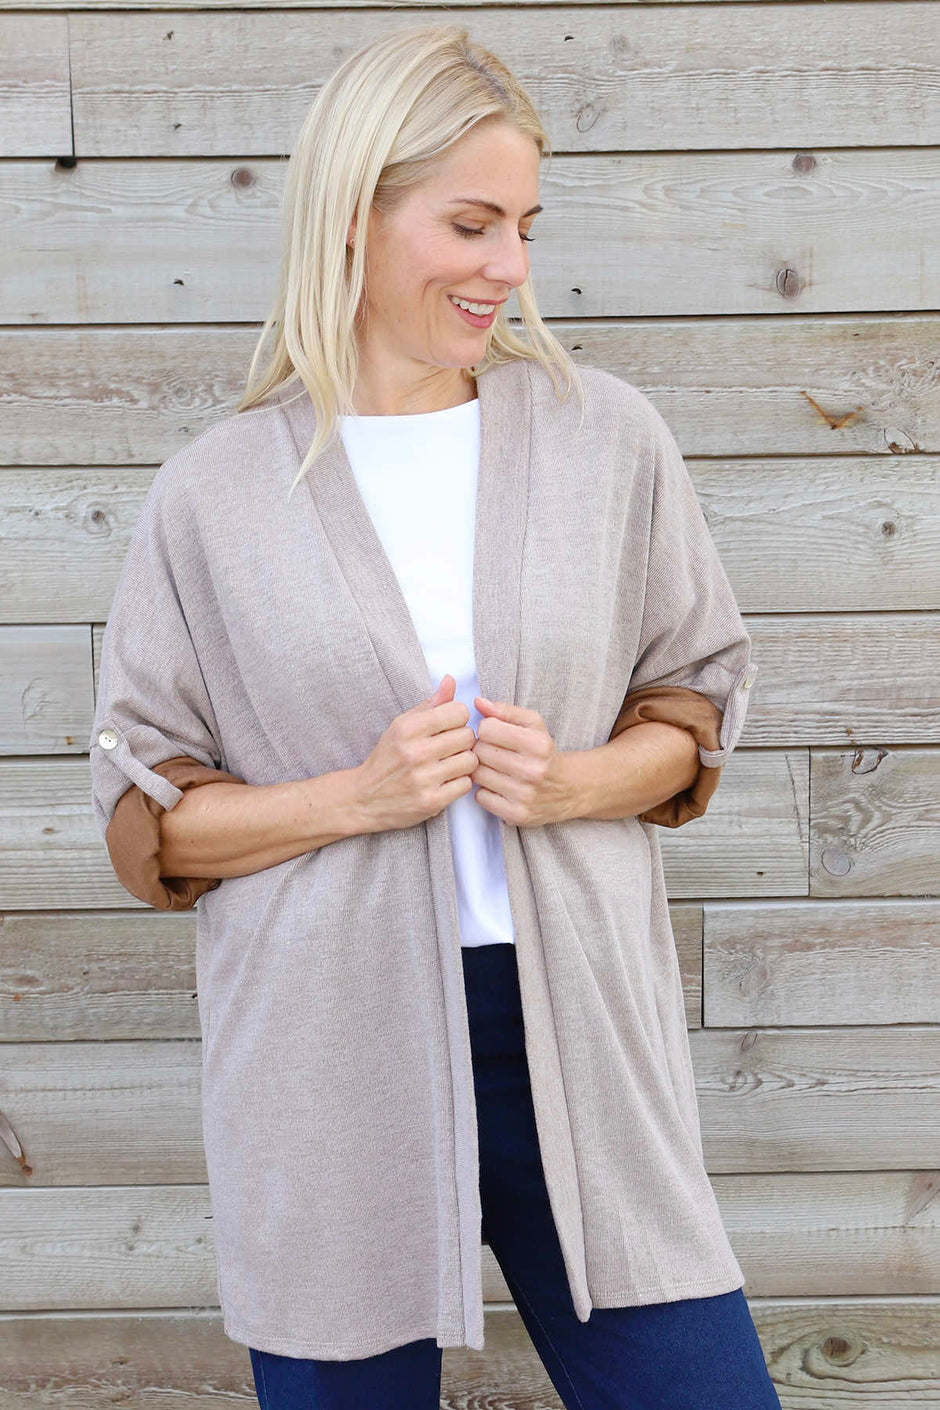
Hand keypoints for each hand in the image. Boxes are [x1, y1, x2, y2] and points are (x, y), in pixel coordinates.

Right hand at [353, 675, 477, 832]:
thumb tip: (451, 680)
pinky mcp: (431, 801)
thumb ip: (430, 704)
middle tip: (449, 747)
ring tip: (449, 764)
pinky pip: (466, 785)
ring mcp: (424, 778)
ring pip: (471, 761)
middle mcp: (416, 752)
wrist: (363, 799)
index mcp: (408, 728)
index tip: (448, 727)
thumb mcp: (401, 726)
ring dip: (464, 762)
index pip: (459, 711)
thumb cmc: (386, 758)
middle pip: (468, 736)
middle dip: (462, 741)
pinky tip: (446, 781)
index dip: (457, 718)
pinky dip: (459, 783)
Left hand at [470, 696, 573, 826]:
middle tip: (493, 753)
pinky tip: (497, 786)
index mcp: (538, 744)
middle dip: (482, 749)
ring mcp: (525, 795)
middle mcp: (533, 771)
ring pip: (477, 774)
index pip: (487, 728)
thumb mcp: (534, 725)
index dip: (486, 729)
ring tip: (494, 768)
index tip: (494, 735)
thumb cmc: (544, 753)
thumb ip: (505, 711)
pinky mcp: (517, 814)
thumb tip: (477, 702)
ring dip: (481, 770)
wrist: (569, 789)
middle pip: (480, 752)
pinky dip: (484, 791)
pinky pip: (480, 797)